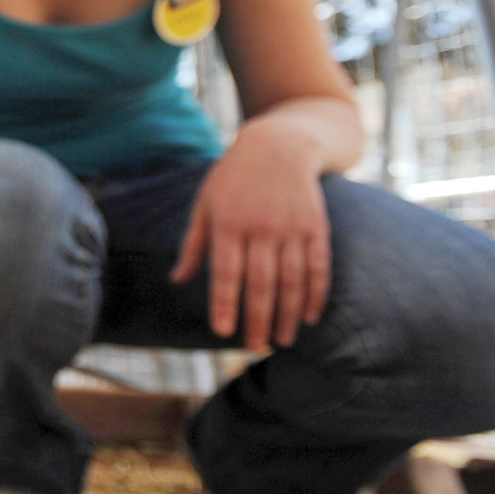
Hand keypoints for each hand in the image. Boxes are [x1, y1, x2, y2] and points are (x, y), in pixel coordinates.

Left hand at [169, 121, 331, 352]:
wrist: (278, 145)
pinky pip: (318, 266)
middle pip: (260, 283)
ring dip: (287, 314)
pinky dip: (315, 294)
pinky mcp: (316, 226)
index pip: (225, 273)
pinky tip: (309, 317)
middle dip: (258, 319)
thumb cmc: (232, 179)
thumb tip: (176, 280)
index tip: (222, 332)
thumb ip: (194, 245)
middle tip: (255, 348)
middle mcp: (261, 228)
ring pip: (292, 280)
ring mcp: (292, 227)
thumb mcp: (204, 205)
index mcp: (228, 224)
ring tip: (281, 341)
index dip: (224, 303)